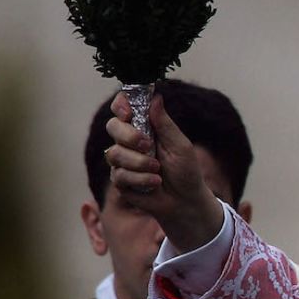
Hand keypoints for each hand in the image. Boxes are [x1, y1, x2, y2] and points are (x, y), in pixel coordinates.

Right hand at [104, 92, 223, 251]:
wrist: (186, 201)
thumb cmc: (186, 171)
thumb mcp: (180, 145)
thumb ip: (165, 123)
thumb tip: (156, 96)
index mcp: (144, 127)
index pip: (123, 108)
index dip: (121, 105)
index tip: (128, 112)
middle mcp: (129, 142)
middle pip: (112, 127)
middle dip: (129, 136)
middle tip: (148, 145)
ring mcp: (123, 161)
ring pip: (114, 153)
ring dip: (139, 162)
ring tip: (158, 169)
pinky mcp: (120, 181)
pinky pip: (120, 175)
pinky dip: (141, 179)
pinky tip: (154, 183)